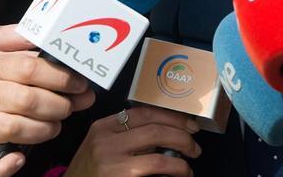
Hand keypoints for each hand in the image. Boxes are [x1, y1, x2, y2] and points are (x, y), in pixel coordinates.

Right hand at [0, 51, 94, 176]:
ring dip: (43, 131)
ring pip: (14, 128)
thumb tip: (61, 52)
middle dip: (58, 106)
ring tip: (52, 127)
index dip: (61, 78)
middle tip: (68, 109)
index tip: (80, 86)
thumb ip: (30, 50)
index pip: (30, 67)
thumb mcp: (5, 56)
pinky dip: (7, 166)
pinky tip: (19, 158)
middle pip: (27, 99)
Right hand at [66, 106, 200, 176]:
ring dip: (182, 162)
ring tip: (188, 166)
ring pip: (160, 157)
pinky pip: (155, 174)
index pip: (144, 113)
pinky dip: (173, 174)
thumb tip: (164, 128)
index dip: (172, 117)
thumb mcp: (99, 144)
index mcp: (103, 127)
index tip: (189, 123)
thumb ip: (123, 133)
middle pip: (155, 131)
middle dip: (182, 137)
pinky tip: (178, 176)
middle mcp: (106, 143)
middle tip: (194, 146)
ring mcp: (113, 164)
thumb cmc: (88, 171)